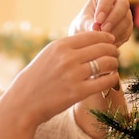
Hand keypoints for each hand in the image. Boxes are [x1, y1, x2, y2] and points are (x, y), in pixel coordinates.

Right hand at [3, 31, 119, 127]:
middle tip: (115, 54)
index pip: (93, 35)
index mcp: (60, 46)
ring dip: (114, 63)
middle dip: (113, 50)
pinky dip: (112, 78)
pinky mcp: (78, 92)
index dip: (106, 38)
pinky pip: (105, 81)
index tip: (111, 42)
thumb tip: (93, 40)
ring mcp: (73, 75)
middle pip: (102, 48)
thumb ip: (68, 47)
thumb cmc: (36, 78)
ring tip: (113, 66)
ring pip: (107, 63)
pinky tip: (111, 78)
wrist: (23, 102)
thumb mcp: (48, 55)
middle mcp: (67, 58)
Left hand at [69, 0, 132, 46]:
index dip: (104, 6)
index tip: (97, 20)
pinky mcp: (128, 26)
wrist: (88, 36)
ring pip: (126, 19)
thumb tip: (95, 27)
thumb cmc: (83, 25)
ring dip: (115, 30)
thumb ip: (87, 24)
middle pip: (123, 4)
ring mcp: (125, 13)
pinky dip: (118, 38)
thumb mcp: (81, 24)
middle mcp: (118, 0)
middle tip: (103, 29)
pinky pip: (127, 31)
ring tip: (103, 39)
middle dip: (113, 18)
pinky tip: (108, 43)